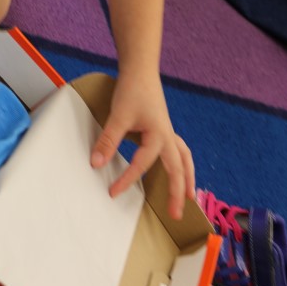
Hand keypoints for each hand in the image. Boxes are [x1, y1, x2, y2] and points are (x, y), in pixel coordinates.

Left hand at [90, 69, 194, 219]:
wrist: (140, 70)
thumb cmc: (132, 90)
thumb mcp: (118, 116)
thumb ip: (108, 141)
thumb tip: (96, 164)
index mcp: (159, 136)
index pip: (142, 164)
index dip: (127, 180)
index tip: (113, 193)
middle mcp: (167, 137)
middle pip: (178, 169)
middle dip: (178, 192)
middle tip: (177, 215)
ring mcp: (167, 132)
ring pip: (184, 159)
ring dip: (187, 178)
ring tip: (190, 197)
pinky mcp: (163, 128)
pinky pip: (178, 151)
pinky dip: (182, 164)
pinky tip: (176, 170)